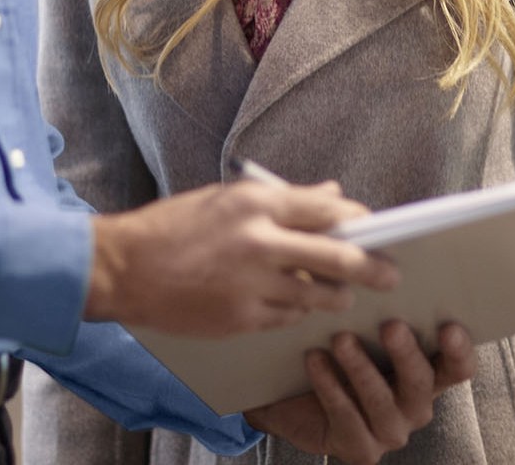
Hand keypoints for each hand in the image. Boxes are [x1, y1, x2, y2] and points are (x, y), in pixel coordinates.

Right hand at [84, 180, 399, 335]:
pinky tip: (297, 305)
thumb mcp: (226, 198)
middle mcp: (261, 241)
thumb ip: (283, 199)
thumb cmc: (173, 227)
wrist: (124, 268)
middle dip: (372, 266)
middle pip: (339, 256)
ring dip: (337, 296)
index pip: (328, 210)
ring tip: (343, 295)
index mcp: (257, 203)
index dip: (359, 221)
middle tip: (389, 273)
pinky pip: (288, 316)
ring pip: (318, 294)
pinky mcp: (242, 317)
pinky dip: (297, 311)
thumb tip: (332, 195)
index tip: (373, 228)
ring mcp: (253, 283)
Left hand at [245, 321, 474, 464]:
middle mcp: (415, 404)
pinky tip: (315, 361)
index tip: (449, 325)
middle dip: (407, 353)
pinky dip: (330, 386)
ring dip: (361, 368)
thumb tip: (375, 255)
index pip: (458, 366)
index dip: (460, 349)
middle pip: (422, 382)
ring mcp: (390, 430)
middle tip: (391, 325)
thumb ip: (375, 299)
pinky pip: (347, 417)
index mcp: (427, 372)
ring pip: (382, 401)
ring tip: (341, 339)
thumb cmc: (333, 349)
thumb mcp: (356, 321)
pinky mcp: (362, 449)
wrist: (290, 397)